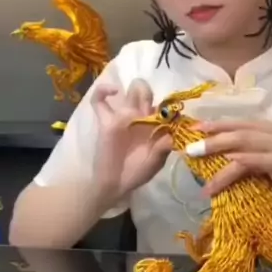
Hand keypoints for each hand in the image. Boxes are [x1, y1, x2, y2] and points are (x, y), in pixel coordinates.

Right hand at [91, 79, 172, 200]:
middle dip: (150, 92)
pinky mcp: (106, 122)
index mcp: (154, 125)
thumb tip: (171, 135)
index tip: (173, 114)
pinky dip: (103, 91)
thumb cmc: (138, 172)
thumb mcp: (155, 162)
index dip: (169, 108)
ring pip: (129, 91)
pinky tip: (113, 91)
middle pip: (145, 93)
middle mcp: (140, 117)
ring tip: (136, 92)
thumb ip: (162, 148)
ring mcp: (123, 117)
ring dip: (136, 87)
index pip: (163, 108)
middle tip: (149, 101)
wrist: (116, 184)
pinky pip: (99, 101)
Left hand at [190, 119, 271, 219]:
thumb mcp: (270, 165)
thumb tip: (220, 154)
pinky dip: (234, 165)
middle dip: (212, 135)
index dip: (219, 124)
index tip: (195, 128)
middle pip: (240, 130)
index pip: (243, 123)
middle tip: (190, 143)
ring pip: (243, 144)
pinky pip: (253, 162)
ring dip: (216, 151)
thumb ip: (251, 155)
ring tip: (195, 158)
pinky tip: (219, 171)